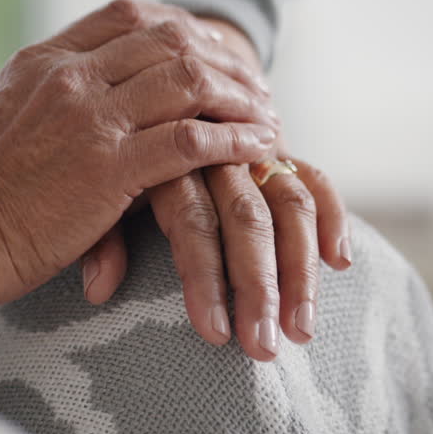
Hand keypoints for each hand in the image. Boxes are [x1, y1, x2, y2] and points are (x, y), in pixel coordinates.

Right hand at [0, 0, 279, 344]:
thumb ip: (40, 93)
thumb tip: (65, 90)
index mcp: (42, 59)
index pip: (127, 14)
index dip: (180, 25)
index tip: (209, 48)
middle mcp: (70, 76)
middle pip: (169, 39)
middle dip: (222, 58)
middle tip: (254, 84)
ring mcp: (91, 120)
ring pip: (189, 82)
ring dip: (239, 97)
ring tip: (267, 116)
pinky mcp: (109, 170)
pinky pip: (191, 141)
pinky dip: (233, 140)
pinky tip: (257, 149)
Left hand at [84, 16, 350, 361]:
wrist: (146, 85)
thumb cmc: (105, 159)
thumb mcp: (92, 194)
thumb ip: (97, 239)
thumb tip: (98, 290)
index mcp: (160, 156)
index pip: (192, 218)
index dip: (205, 276)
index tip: (215, 334)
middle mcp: (210, 151)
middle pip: (247, 215)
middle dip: (259, 285)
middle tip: (264, 349)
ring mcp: (248, 149)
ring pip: (288, 203)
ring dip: (299, 271)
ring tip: (303, 332)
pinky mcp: (275, 151)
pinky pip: (313, 179)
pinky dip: (333, 216)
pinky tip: (340, 262)